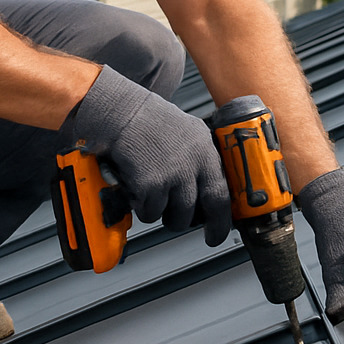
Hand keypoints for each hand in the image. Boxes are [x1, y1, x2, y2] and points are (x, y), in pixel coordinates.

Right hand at [61, 66, 231, 245]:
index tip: (217, 232)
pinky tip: (135, 187)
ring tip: (150, 194)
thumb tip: (204, 189)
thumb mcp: (187, 132)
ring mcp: (173, 174)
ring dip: (161, 214)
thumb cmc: (147, 120)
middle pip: (199, 209)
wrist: (121, 112)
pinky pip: (150, 212)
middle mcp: (193, 162)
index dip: (221, 218)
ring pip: (175, 216)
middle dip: (188, 223)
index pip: (222, 191)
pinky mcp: (151, 184)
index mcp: (205, 148)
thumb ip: (199, 157)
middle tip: (178, 224)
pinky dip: (141, 207)